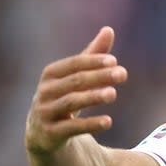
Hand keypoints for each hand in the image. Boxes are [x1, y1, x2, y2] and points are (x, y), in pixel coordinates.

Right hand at [25, 26, 126, 154]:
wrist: (43, 135)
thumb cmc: (64, 99)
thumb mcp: (75, 79)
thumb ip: (91, 56)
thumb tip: (109, 29)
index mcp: (51, 75)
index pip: (73, 64)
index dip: (92, 61)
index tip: (114, 61)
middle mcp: (45, 92)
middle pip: (74, 81)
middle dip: (98, 77)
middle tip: (122, 74)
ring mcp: (45, 113)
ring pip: (70, 102)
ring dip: (93, 97)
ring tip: (114, 94)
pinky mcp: (50, 133)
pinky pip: (71, 128)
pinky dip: (90, 124)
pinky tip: (108, 121)